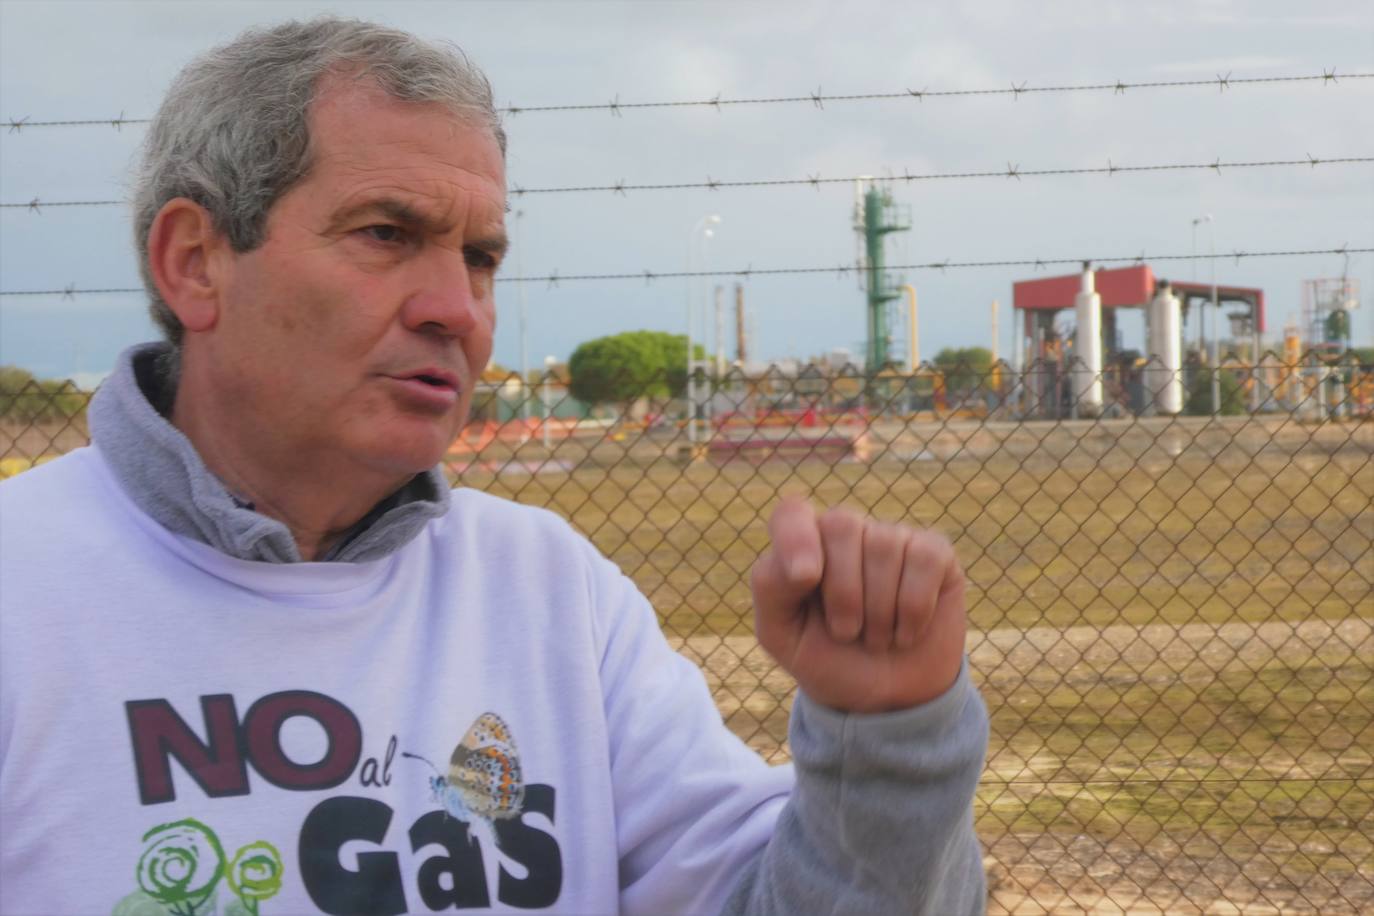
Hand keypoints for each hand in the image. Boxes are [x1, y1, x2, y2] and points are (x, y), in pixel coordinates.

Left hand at [750, 496, 967, 713]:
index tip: (805, 580)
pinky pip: (925, 560)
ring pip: (884, 546)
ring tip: (877, 638)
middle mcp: (847, 532)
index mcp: (803, 545)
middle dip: (844, 593)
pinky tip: (907, 632)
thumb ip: (771, 588)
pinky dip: (914, 609)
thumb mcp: (782, 634)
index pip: (792, 513)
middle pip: (842, 525)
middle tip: (846, 633)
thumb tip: (805, 565)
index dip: (797, 538)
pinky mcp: (934, 553)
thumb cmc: (828, 658)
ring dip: (879, 612)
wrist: (887, 699)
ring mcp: (892, 538)